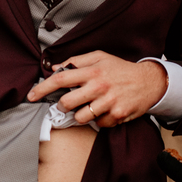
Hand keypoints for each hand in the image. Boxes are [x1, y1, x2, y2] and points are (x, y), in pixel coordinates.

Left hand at [25, 51, 166, 127]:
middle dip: (62, 105)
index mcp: (93, 71)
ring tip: (89, 106)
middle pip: (67, 102)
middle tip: (68, 103)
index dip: (42, 88)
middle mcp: (99, 86)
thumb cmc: (121, 69)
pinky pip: (98, 124)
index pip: (60, 78)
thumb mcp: (100, 57)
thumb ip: (77, 61)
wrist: (149, 81)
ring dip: (80, 115)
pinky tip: (105, 110)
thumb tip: (55, 67)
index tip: (31, 95)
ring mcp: (109, 102)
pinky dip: (98, 120)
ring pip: (80, 117)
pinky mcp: (117, 115)